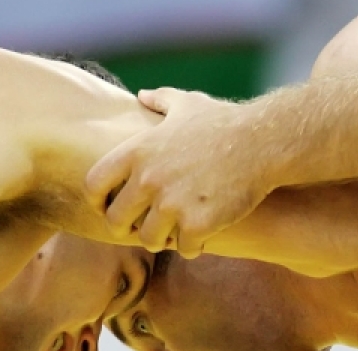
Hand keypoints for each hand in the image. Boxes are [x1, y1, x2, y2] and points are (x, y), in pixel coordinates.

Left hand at [87, 88, 273, 257]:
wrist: (263, 142)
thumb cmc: (225, 122)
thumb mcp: (188, 104)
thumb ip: (160, 101)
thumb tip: (142, 95)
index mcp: (137, 152)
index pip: (93, 185)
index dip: (98, 201)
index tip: (109, 208)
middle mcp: (147, 180)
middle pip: (117, 221)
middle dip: (127, 229)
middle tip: (141, 230)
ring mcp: (171, 204)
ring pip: (149, 240)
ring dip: (161, 240)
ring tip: (173, 236)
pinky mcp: (197, 224)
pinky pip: (183, 249)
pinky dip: (191, 248)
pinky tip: (200, 241)